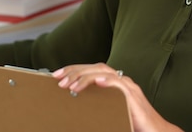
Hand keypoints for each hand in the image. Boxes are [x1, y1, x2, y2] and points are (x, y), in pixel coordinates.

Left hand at [52, 63, 183, 131]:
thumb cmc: (133, 123)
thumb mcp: (109, 113)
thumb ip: (95, 106)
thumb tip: (73, 108)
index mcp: (114, 83)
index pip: (91, 70)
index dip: (73, 69)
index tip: (56, 75)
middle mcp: (121, 81)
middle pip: (96, 68)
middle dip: (75, 71)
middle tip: (58, 79)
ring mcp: (129, 88)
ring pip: (105, 73)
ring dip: (85, 77)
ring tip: (71, 84)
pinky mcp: (135, 98)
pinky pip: (120, 85)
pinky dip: (108, 81)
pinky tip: (97, 81)